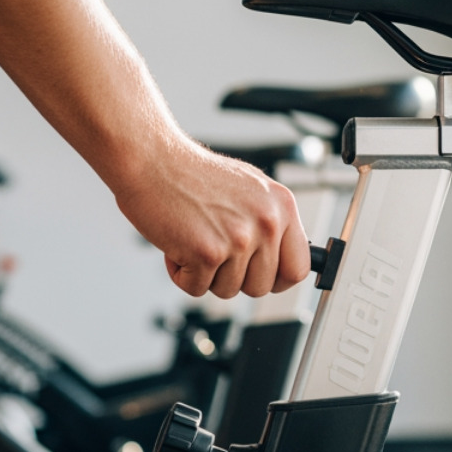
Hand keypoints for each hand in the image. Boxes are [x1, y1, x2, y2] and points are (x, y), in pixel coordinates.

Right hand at [111, 137, 310, 298]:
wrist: (152, 160)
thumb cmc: (191, 175)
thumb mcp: (249, 190)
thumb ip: (269, 223)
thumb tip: (282, 257)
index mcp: (282, 205)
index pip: (298, 267)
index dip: (276, 279)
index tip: (260, 275)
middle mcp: (266, 222)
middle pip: (261, 287)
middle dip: (232, 276)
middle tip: (213, 248)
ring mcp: (239, 238)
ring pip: (228, 291)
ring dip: (204, 274)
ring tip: (193, 238)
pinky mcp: (208, 253)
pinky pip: (196, 288)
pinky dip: (180, 273)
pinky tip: (177, 243)